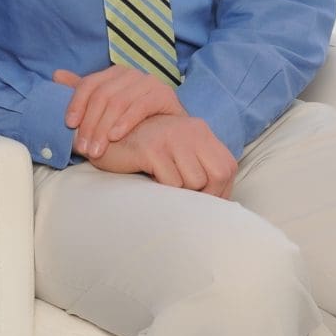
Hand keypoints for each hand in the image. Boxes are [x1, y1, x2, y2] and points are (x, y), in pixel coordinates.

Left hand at [53, 64, 185, 158]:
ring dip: (104, 128)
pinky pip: (140, 106)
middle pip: (103, 95)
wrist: (171, 132)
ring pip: (118, 101)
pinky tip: (115, 137)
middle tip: (84, 148)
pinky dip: (125, 122)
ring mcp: (148, 81)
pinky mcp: (164, 94)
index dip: (77, 103)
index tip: (69, 125)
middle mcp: (130, 73)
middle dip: (90, 123)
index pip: (89, 84)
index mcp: (114, 73)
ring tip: (97, 150)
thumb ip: (83, 92)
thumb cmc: (134, 121)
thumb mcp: (105, 107)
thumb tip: (56, 74)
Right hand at [89, 114, 236, 197]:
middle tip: (180, 198)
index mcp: (201, 131)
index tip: (198, 201)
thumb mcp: (180, 156)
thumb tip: (223, 205)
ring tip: (162, 185)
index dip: (217, 192)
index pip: (227, 169)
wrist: (107, 140)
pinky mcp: (152, 148)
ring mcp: (171, 137)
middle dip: (202, 196)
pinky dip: (163, 191)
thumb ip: (202, 170)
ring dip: (180, 193)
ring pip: (194, 182)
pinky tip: (150, 180)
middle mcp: (191, 129)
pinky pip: (171, 182)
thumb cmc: (147, 154)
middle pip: (216, 176)